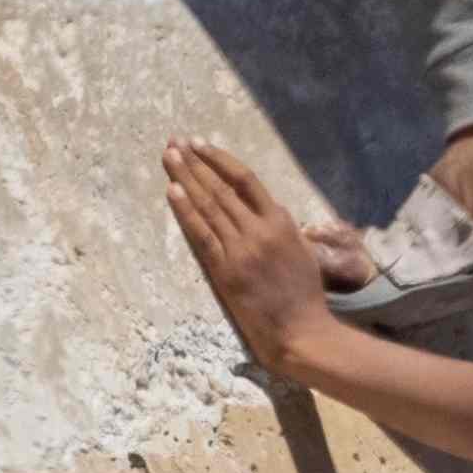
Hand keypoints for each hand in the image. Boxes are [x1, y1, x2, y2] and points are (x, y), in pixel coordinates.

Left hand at [157, 139, 351, 366]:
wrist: (300, 330)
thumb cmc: (304, 293)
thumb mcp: (301, 249)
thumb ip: (281, 226)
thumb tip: (263, 209)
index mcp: (280, 221)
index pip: (244, 179)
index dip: (219, 159)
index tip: (200, 144)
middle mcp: (258, 229)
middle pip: (220, 188)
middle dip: (194, 163)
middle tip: (174, 142)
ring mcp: (240, 249)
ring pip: (208, 206)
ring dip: (185, 179)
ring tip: (168, 157)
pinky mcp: (225, 270)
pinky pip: (201, 234)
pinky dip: (185, 211)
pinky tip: (172, 191)